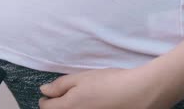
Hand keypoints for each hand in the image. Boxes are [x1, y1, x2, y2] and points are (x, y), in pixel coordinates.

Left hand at [39, 65, 174, 108]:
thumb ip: (60, 85)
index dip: (46, 100)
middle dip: (57, 106)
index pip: (46, 108)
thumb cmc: (110, 82)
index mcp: (68, 107)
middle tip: (62, 97)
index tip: (49, 95)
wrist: (138, 92)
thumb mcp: (81, 78)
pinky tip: (92, 104)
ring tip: (80, 100)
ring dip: (71, 108)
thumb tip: (44, 91)